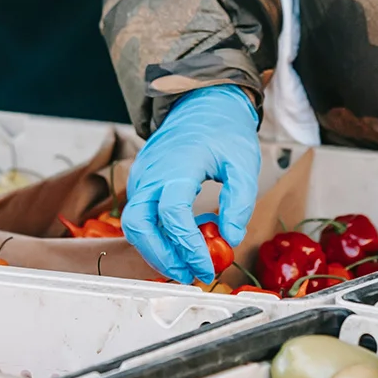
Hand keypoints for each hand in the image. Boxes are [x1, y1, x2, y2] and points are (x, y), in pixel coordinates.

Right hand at [122, 86, 260, 285]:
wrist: (201, 104)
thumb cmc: (223, 131)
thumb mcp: (243, 163)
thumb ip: (240, 202)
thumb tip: (231, 238)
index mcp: (176, 166)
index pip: (172, 214)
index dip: (187, 246)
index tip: (207, 266)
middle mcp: (151, 173)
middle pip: (138, 225)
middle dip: (162, 257)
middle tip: (191, 274)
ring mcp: (141, 177)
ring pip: (135, 225)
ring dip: (157, 250)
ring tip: (188, 263)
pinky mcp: (141, 182)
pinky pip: (140, 215)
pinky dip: (157, 235)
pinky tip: (181, 242)